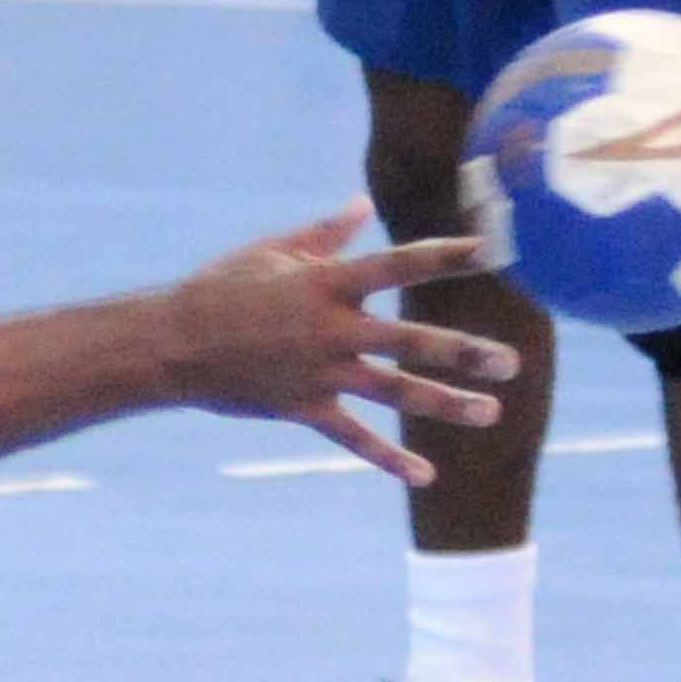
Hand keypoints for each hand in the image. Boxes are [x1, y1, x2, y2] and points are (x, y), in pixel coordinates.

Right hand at [157, 201, 517, 485]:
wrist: (170, 343)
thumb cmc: (220, 287)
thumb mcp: (271, 252)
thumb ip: (325, 233)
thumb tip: (363, 206)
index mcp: (326, 284)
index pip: (397, 264)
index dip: (446, 255)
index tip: (493, 249)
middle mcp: (330, 329)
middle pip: (410, 341)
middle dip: (463, 352)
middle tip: (510, 362)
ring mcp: (318, 372)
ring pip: (393, 391)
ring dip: (445, 404)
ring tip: (491, 413)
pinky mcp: (303, 406)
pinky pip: (352, 436)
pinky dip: (388, 458)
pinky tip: (425, 475)